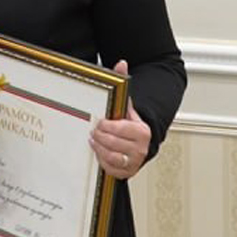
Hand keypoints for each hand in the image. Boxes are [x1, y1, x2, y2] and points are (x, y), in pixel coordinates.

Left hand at [90, 60, 150, 179]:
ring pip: (110, 156)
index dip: (105, 126)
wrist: (140, 142)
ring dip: (98, 147)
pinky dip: (101, 159)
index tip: (99, 122)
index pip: (118, 128)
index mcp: (142, 131)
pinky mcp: (127, 173)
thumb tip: (120, 63)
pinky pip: (109, 168)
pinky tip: (98, 151)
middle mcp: (141, 148)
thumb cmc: (130, 123)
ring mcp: (135, 162)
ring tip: (94, 140)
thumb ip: (123, 83)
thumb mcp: (127, 104)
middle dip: (99, 136)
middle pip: (112, 143)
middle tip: (94, 131)